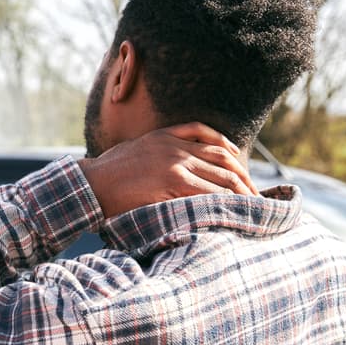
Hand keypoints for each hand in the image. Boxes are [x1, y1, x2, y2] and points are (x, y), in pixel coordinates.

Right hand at [78, 122, 259, 217]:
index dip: (231, 154)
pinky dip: (224, 201)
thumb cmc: (106, 173)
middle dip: (243, 177)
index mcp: (166, 135)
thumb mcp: (133, 151)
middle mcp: (175, 146)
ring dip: (240, 192)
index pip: (210, 138)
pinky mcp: (173, 182)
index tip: (241, 168)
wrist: (91, 184)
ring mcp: (176, 164)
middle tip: (255, 193)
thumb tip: (169, 167)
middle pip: (223, 158)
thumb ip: (156, 152)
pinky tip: (233, 209)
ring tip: (252, 206)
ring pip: (221, 176)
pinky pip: (208, 191)